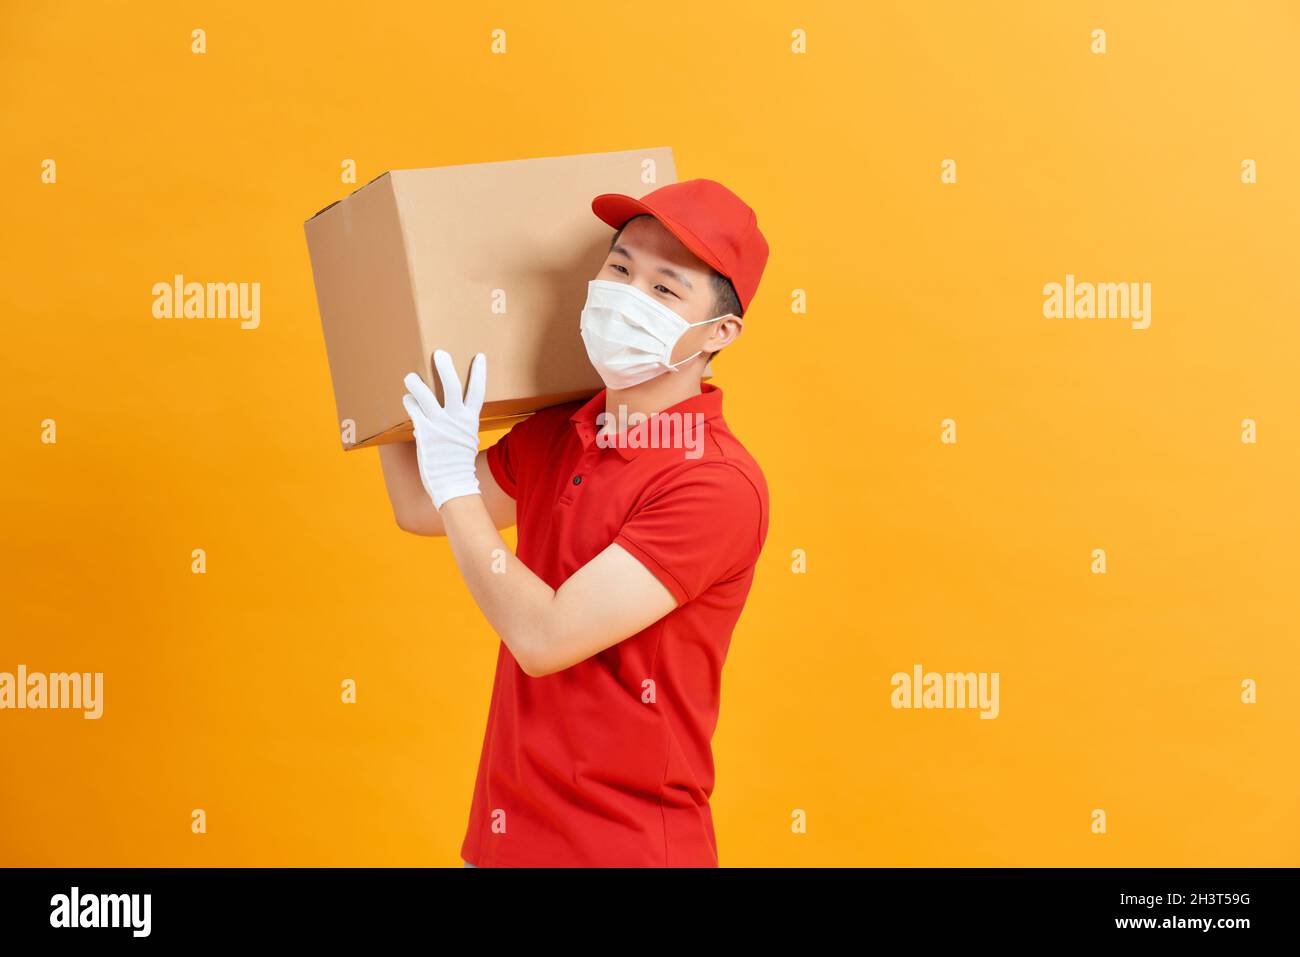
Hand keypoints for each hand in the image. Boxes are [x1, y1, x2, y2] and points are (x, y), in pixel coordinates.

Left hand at [402, 350, 485, 508]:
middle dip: (445, 367)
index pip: (477, 391)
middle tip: (439, 354)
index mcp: (470, 420)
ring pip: (426, 396)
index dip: (479, 373)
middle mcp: (456, 419)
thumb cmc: (460, 464)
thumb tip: (452, 417)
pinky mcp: (424, 432)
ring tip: (410, 376)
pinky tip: (406, 398)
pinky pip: (414, 411)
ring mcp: (439, 425)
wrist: (454, 484)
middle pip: (452, 386)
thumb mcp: (467, 440)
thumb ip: (461, 425)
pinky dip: (409, 403)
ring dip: (416, 383)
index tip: (480, 357)